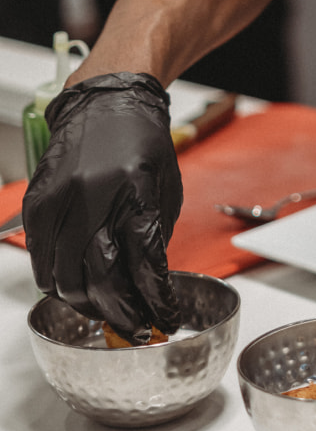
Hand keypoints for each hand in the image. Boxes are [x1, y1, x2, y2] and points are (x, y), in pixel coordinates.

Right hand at [23, 73, 183, 338]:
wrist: (104, 103)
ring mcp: (58, 202)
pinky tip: (77, 289)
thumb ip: (156, 236)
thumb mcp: (165, 188)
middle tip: (135, 328)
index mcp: (134, 191)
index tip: (164, 318)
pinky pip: (41, 260)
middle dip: (120, 313)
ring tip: (107, 313)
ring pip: (64, 278)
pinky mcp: (36, 204)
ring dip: (87, 305)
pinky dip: (59, 282)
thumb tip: (150, 286)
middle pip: (99, 279)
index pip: (143, 263)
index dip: (155, 299)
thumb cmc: (142, 142)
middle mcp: (92, 197)